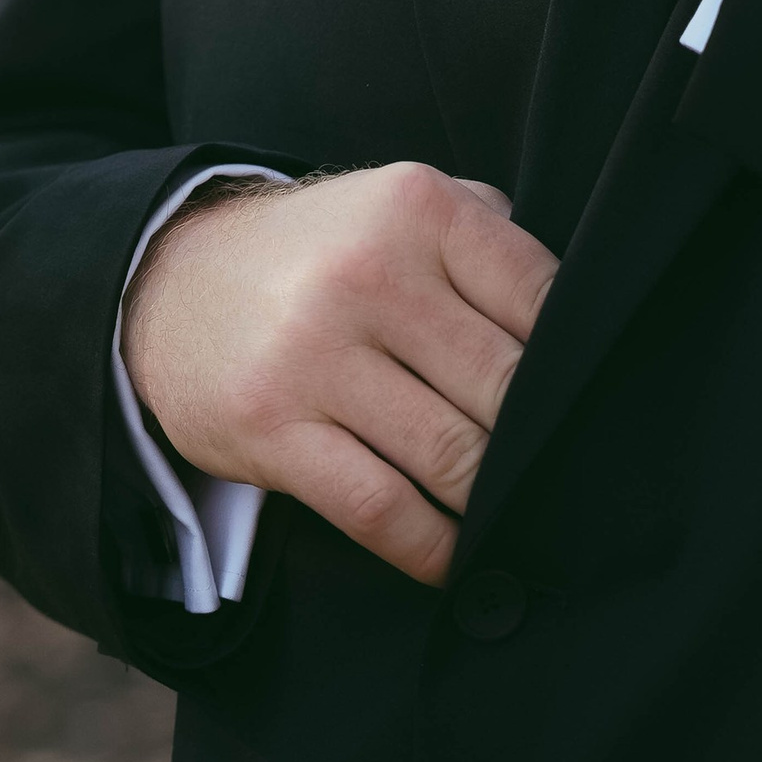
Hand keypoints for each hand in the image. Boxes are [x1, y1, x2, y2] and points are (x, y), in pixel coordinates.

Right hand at [119, 164, 556, 585]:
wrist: (170, 279)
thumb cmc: (319, 251)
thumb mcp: (397, 206)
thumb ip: (485, 231)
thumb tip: (576, 306)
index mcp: (417, 209)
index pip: (539, 294)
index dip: (574, 356)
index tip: (591, 395)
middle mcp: (369, 274)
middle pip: (504, 383)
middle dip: (539, 436)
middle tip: (566, 469)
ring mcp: (315, 353)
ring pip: (451, 453)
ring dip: (492, 496)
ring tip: (516, 511)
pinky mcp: (271, 427)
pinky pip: (379, 508)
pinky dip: (431, 547)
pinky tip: (455, 555)